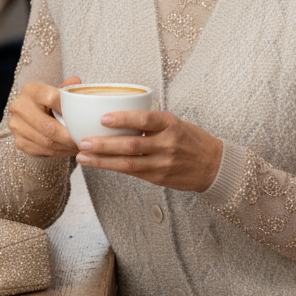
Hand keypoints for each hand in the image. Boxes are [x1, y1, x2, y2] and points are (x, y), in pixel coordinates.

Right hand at [8, 77, 81, 157]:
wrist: (33, 112)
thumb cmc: (51, 101)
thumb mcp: (59, 92)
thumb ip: (68, 89)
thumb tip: (76, 82)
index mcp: (31, 90)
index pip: (52, 99)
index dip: (69, 111)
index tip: (84, 120)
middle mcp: (19, 106)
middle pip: (48, 126)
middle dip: (69, 137)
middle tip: (84, 141)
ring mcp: (16, 125)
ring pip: (45, 141)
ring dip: (65, 147)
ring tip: (80, 147)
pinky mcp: (18, 141)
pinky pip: (41, 150)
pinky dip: (58, 152)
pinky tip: (68, 150)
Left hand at [76, 110, 222, 192]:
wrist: (213, 165)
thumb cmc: (190, 139)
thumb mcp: (175, 123)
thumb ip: (151, 122)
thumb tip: (118, 117)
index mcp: (170, 124)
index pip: (144, 119)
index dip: (123, 119)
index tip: (103, 118)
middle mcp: (167, 143)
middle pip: (131, 144)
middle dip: (104, 144)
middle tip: (83, 141)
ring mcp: (163, 163)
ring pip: (128, 163)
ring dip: (103, 161)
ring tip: (83, 156)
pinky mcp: (159, 178)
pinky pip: (132, 173)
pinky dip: (114, 168)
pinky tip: (99, 165)